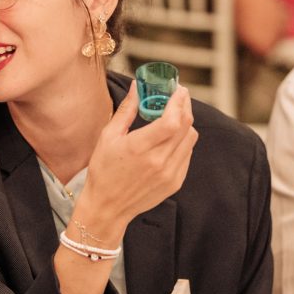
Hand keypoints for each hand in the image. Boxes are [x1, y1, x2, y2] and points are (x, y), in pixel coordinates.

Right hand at [75, 82, 197, 240]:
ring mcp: (170, 173)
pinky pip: (187, 154)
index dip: (179, 102)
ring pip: (190, 139)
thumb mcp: (108, 137)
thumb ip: (126, 111)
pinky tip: (170, 138)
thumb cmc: (103, 170)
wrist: (107, 206)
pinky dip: (183, 141)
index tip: (178, 90)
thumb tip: (136, 87)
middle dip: (184, 107)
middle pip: (185, 126)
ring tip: (174, 116)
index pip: (172, 120)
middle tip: (179, 96)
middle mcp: (158, 161)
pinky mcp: (175, 182)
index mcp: (139, 148)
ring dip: (185, 123)